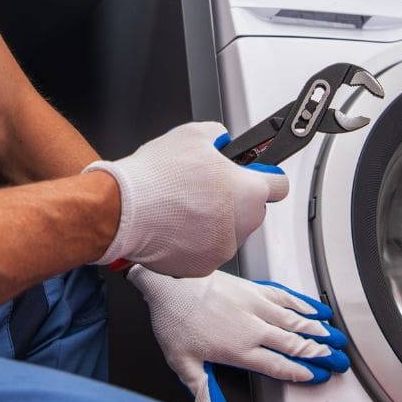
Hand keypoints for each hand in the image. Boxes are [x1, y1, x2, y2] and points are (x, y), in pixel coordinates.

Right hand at [88, 122, 287, 276]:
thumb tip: (222, 141)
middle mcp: (242, 224)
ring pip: (229, 233)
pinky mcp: (202, 267)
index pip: (279, 185)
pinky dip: (195, 242)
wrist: (123, 211)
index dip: (266, 176)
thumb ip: (219, 136)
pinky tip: (175, 225)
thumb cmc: (156, 176)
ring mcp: (223, 249)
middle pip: (252, 211)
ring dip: (215, 222)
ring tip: (183, 206)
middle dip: (235, 200)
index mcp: (248, 191)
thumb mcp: (194, 134)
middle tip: (207, 188)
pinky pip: (206, 251)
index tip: (256, 174)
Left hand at [128, 266, 348, 401]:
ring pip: (295, 320)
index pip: (278, 366)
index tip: (316, 376)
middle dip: (319, 354)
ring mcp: (255, 305)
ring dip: (317, 330)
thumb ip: (202, 389)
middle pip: (294, 344)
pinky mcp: (253, 287)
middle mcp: (253, 328)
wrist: (170, 280)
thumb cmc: (174, 318)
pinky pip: (285, 296)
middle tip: (338, 360)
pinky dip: (303, 303)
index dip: (300, 373)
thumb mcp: (182, 362)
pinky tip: (314, 308)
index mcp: (239, 350)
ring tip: (335, 338)